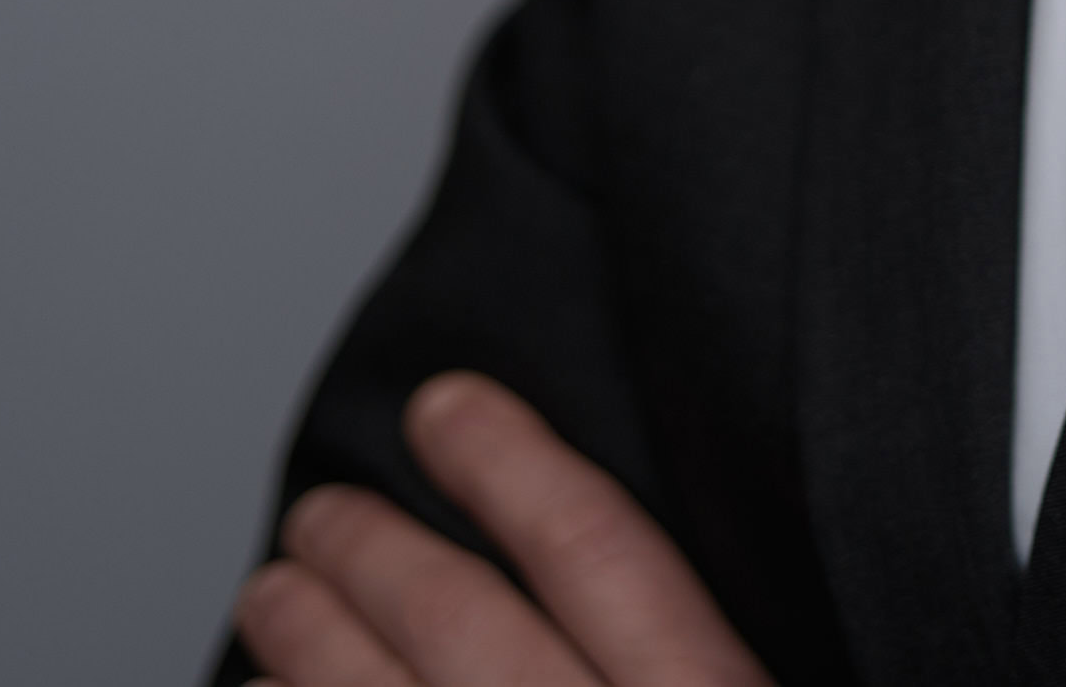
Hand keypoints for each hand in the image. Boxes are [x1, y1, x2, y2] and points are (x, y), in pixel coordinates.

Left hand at [235, 374, 773, 686]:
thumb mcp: (792, 678)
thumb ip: (726, 636)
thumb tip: (681, 557)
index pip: (594, 550)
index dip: (506, 461)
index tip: (447, 405)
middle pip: (456, 622)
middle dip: (372, 549)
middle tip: (323, 514)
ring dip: (305, 638)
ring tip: (273, 595)